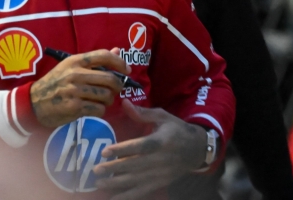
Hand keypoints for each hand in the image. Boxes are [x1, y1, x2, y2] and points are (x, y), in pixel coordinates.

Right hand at [30, 50, 127, 127]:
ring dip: (109, 100)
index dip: (120, 62)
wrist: (33, 102)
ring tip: (102, 100)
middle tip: (115, 90)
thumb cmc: (55, 82)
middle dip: (118, 86)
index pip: (104, 55)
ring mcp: (75, 91)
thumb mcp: (71, 66)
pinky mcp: (74, 107)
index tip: (127, 70)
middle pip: (110, 79)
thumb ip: (94, 60)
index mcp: (76, 61)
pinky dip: (100, 111)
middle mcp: (76, 74)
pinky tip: (93, 109)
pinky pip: (98, 109)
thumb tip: (117, 50)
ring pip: (106, 96)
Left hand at [94, 100, 208, 199]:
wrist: (197, 149)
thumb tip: (124, 103)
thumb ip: (142, 113)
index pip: (139, 146)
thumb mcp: (163, 117)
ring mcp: (160, 174)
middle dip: (114, 169)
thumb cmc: (177, 130)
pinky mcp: (160, 183)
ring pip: (136, 181)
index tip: (105, 152)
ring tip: (99, 183)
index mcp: (161, 141)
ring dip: (116, 184)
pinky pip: (142, 192)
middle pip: (134, 165)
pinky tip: (113, 198)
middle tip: (95, 170)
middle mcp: (160, 159)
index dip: (121, 150)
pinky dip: (127, 196)